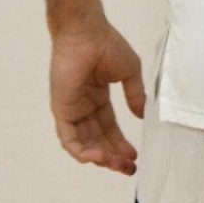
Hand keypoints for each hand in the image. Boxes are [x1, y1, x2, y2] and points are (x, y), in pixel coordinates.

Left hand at [49, 18, 146, 174]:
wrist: (86, 34)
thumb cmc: (107, 46)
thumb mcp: (129, 72)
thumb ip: (135, 95)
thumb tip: (141, 116)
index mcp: (98, 98)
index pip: (109, 128)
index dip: (121, 144)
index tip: (135, 156)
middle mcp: (84, 108)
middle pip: (98, 140)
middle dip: (114, 156)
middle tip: (129, 168)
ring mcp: (71, 111)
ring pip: (84, 144)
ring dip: (101, 157)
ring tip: (118, 164)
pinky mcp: (62, 111)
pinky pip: (69, 139)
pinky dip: (82, 151)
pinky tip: (99, 157)